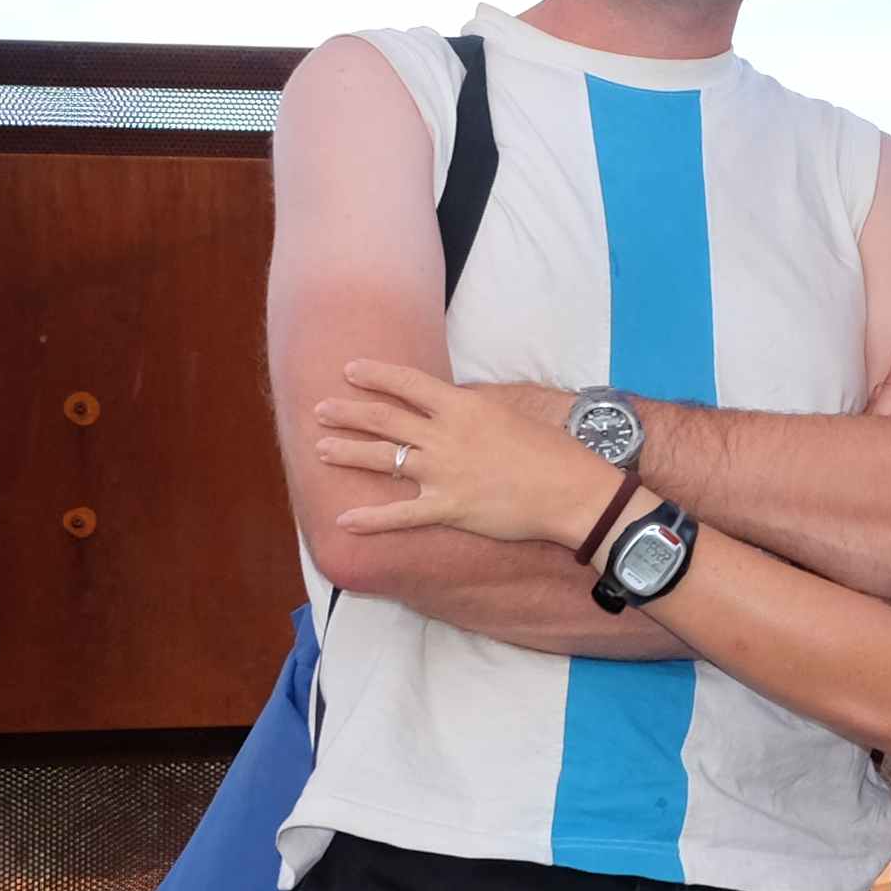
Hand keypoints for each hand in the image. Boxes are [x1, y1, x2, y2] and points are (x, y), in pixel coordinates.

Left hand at [316, 362, 615, 543]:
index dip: (375, 375)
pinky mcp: (449, 509)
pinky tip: (344, 521)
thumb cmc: (549, 450)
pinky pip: (400, 515)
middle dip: (347, 413)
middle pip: (384, 419)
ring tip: (320, 450)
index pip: (407, 384)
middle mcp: (445, 437)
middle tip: (320, 410)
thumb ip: (471, 409)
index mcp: (462, 408)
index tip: (349, 370)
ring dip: (347, 453)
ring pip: (382, 460)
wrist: (571, 490)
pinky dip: (370, 519)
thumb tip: (449, 402)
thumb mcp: (508, 414)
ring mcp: (443, 473)